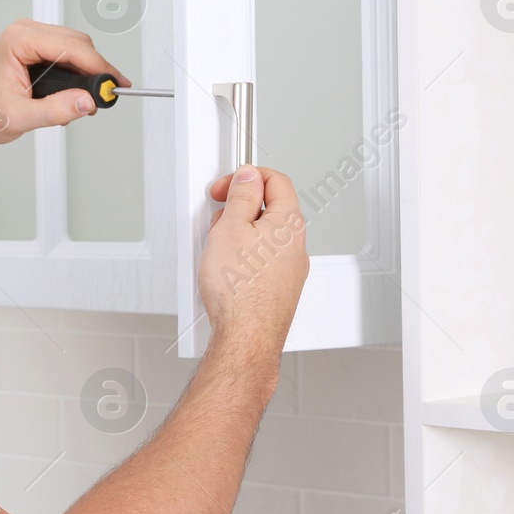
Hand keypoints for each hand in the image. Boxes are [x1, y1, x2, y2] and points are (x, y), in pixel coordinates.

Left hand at [0, 19, 131, 144]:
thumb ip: (56, 109)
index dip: (98, 66)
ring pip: (76, 47)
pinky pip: (67, 53)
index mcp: (18, 41)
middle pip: (77, 43)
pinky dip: (77, 73)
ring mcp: (30, 37)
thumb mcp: (21, 117)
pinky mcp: (35, 47)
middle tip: (106, 96)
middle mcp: (24, 32)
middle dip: (95, 70)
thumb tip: (87, 102)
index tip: (115, 84)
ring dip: (87, 73)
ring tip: (88, 101)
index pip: (71, 47)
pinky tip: (76, 94)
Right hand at [197, 165, 308, 353]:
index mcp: (288, 223)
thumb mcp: (230, 228)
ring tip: (218, 250)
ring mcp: (290, 269)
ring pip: (263, 237)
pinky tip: (226, 272)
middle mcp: (296, 245)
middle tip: (218, 218)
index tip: (227, 186)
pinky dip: (243, 259)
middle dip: (240, 209)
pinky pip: (261, 262)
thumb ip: (241, 195)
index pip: (276, 181)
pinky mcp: (279, 289)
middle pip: (270, 209)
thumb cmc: (240, 290)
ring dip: (239, 236)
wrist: (245, 336)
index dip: (248, 177)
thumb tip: (248, 177)